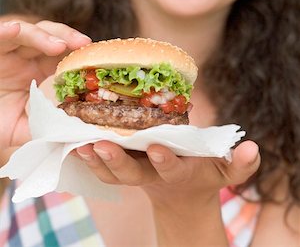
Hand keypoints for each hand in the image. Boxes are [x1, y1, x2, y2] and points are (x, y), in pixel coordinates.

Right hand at [0, 18, 91, 148]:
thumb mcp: (23, 128)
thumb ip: (47, 126)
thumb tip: (79, 132)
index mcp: (40, 69)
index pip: (64, 54)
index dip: (81, 54)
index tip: (98, 59)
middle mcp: (27, 55)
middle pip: (52, 36)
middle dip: (69, 37)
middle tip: (84, 43)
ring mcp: (9, 50)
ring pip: (30, 31)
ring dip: (45, 35)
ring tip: (58, 45)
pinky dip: (6, 30)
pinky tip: (14, 29)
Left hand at [76, 139, 259, 202]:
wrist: (182, 194)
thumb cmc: (204, 173)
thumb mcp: (225, 171)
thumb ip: (240, 163)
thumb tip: (253, 147)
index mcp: (179, 172)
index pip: (171, 168)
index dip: (165, 160)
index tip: (157, 147)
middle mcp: (152, 175)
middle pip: (132, 173)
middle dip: (117, 162)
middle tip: (101, 144)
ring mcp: (135, 175)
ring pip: (113, 173)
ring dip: (96, 160)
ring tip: (80, 144)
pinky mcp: (123, 171)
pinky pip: (103, 169)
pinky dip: (89, 159)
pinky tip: (74, 142)